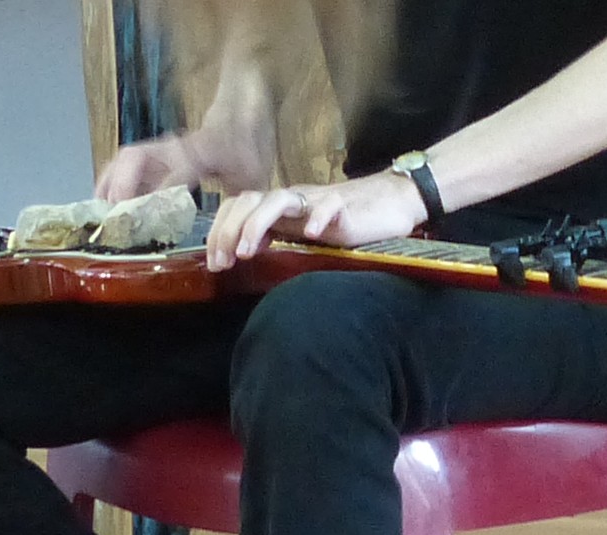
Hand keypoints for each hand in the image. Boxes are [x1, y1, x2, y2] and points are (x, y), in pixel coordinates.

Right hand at [95, 127, 272, 201]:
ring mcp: (160, 149)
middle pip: (135, 157)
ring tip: (101, 216)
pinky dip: (111, 185)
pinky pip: (123, 166)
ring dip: (109, 186)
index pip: (176, 170)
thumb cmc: (246, 151)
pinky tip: (106, 210)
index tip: (146, 217)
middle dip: (121, 186)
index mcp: (202, 152)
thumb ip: (245, 209)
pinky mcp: (153, 155)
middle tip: (115, 218)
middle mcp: (174, 147)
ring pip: (123, 160)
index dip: (160, 191)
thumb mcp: (253, 180)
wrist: (240, 116)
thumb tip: (235, 243)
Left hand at [204, 170, 430, 271]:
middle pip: (247, 201)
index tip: (214, 263)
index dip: (219, 232)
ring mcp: (316, 200)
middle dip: (228, 231)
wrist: (392, 201)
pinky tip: (310, 235)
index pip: (237, 208)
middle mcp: (292, 200)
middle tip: (224, 263)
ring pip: (277, 199)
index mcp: (279, 208)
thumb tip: (240, 256)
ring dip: (255, 224)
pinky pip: (329, 206)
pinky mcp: (344, 205)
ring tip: (247, 252)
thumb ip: (275, 237)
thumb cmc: (344, 221)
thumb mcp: (302, 233)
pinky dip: (317, 218)